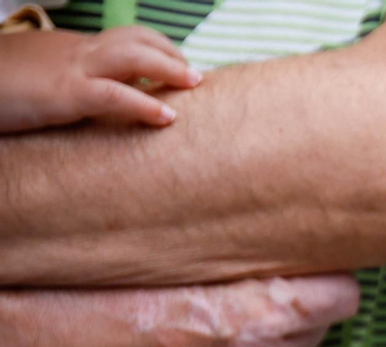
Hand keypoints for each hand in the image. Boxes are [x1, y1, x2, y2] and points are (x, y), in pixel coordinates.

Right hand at [0, 25, 200, 132]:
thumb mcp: (40, 82)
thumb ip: (70, 87)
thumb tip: (93, 105)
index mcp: (72, 49)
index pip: (123, 41)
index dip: (156, 51)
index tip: (177, 69)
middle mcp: (76, 52)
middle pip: (135, 40)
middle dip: (170, 54)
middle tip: (195, 75)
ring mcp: (71, 70)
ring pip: (132, 56)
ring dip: (168, 68)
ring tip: (194, 83)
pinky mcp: (64, 93)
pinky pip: (113, 95)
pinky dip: (144, 104)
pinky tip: (167, 117)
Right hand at [0, 275, 359, 346]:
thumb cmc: (92, 298)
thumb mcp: (173, 265)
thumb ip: (237, 268)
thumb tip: (287, 254)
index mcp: (252, 311)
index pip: (339, 298)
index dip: (329, 286)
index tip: (319, 280)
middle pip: (318, 334)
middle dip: (300, 318)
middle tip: (267, 305)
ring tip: (255, 342)